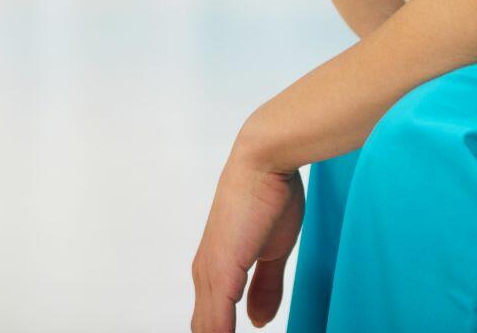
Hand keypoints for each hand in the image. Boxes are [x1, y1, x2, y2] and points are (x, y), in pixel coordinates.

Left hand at [192, 146, 303, 332]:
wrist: (264, 160)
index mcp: (216, 271)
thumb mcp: (272, 252)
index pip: (211, 325)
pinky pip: (215, 325)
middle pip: (204, 332)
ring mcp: (209, 276)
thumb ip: (265, 288)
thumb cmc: (268, 197)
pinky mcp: (218, 273)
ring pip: (206, 332)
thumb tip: (257, 322)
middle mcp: (205, 276)